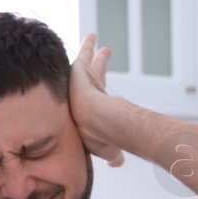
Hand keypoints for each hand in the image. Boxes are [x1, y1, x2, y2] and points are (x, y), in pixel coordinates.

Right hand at [69, 33, 125, 167]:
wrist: (93, 124)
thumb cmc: (99, 138)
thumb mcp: (108, 150)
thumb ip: (113, 156)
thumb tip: (118, 163)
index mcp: (90, 110)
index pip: (95, 97)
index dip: (98, 90)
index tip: (100, 85)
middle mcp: (83, 94)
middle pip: (92, 76)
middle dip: (96, 66)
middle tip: (102, 55)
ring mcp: (80, 81)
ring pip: (89, 63)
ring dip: (92, 53)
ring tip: (96, 40)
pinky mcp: (79, 69)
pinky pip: (84, 52)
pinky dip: (88, 44)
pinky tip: (92, 35)